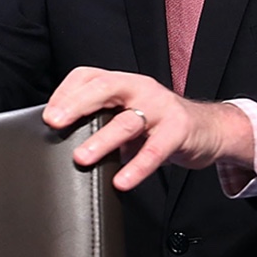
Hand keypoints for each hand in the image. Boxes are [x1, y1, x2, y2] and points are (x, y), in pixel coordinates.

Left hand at [42, 67, 253, 190]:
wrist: (210, 128)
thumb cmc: (159, 122)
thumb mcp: (128, 113)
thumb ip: (101, 119)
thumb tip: (61, 139)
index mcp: (122, 82)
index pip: (87, 76)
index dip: (65, 92)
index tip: (47, 115)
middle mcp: (140, 88)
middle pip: (104, 88)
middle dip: (76, 104)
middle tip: (54, 123)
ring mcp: (161, 107)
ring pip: (126, 121)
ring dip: (101, 140)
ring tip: (81, 158)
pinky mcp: (179, 130)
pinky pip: (155, 150)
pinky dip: (137, 167)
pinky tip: (121, 181)